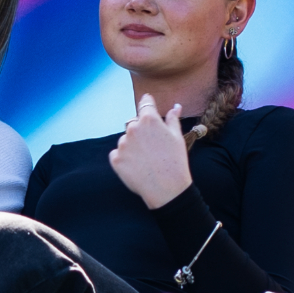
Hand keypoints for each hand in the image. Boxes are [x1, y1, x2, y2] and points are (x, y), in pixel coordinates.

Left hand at [108, 94, 192, 208]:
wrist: (167, 189)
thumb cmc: (175, 162)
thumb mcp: (178, 138)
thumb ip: (173, 119)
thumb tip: (175, 106)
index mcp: (149, 119)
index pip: (145, 103)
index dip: (148, 103)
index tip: (148, 103)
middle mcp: (132, 128)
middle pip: (134, 122)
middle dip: (141, 130)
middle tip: (152, 146)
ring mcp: (122, 143)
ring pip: (125, 139)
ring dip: (132, 145)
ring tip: (146, 159)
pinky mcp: (115, 158)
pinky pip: (118, 153)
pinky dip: (125, 157)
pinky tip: (137, 166)